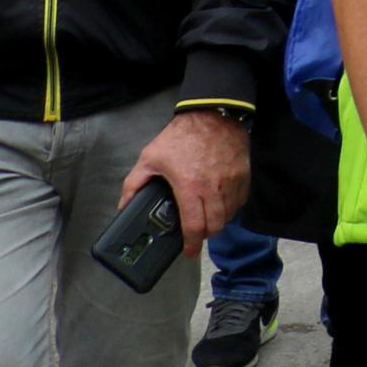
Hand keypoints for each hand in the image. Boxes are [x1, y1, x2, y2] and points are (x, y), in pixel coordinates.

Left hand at [122, 108, 249, 251]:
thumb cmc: (180, 136)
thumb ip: (134, 184)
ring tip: (209, 219)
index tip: (189, 252)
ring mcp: (231, 181)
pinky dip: (233, 207)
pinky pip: (241, 199)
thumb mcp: (149, 158)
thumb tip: (124, 206)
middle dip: (205, 235)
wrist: (212, 114)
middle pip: (215, 225)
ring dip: (219, 222)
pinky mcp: (243, 173)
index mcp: (189, 187)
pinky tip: (223, 204)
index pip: (194, 226)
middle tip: (197, 235)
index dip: (191, 244)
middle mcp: (213, 188)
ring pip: (229, 214)